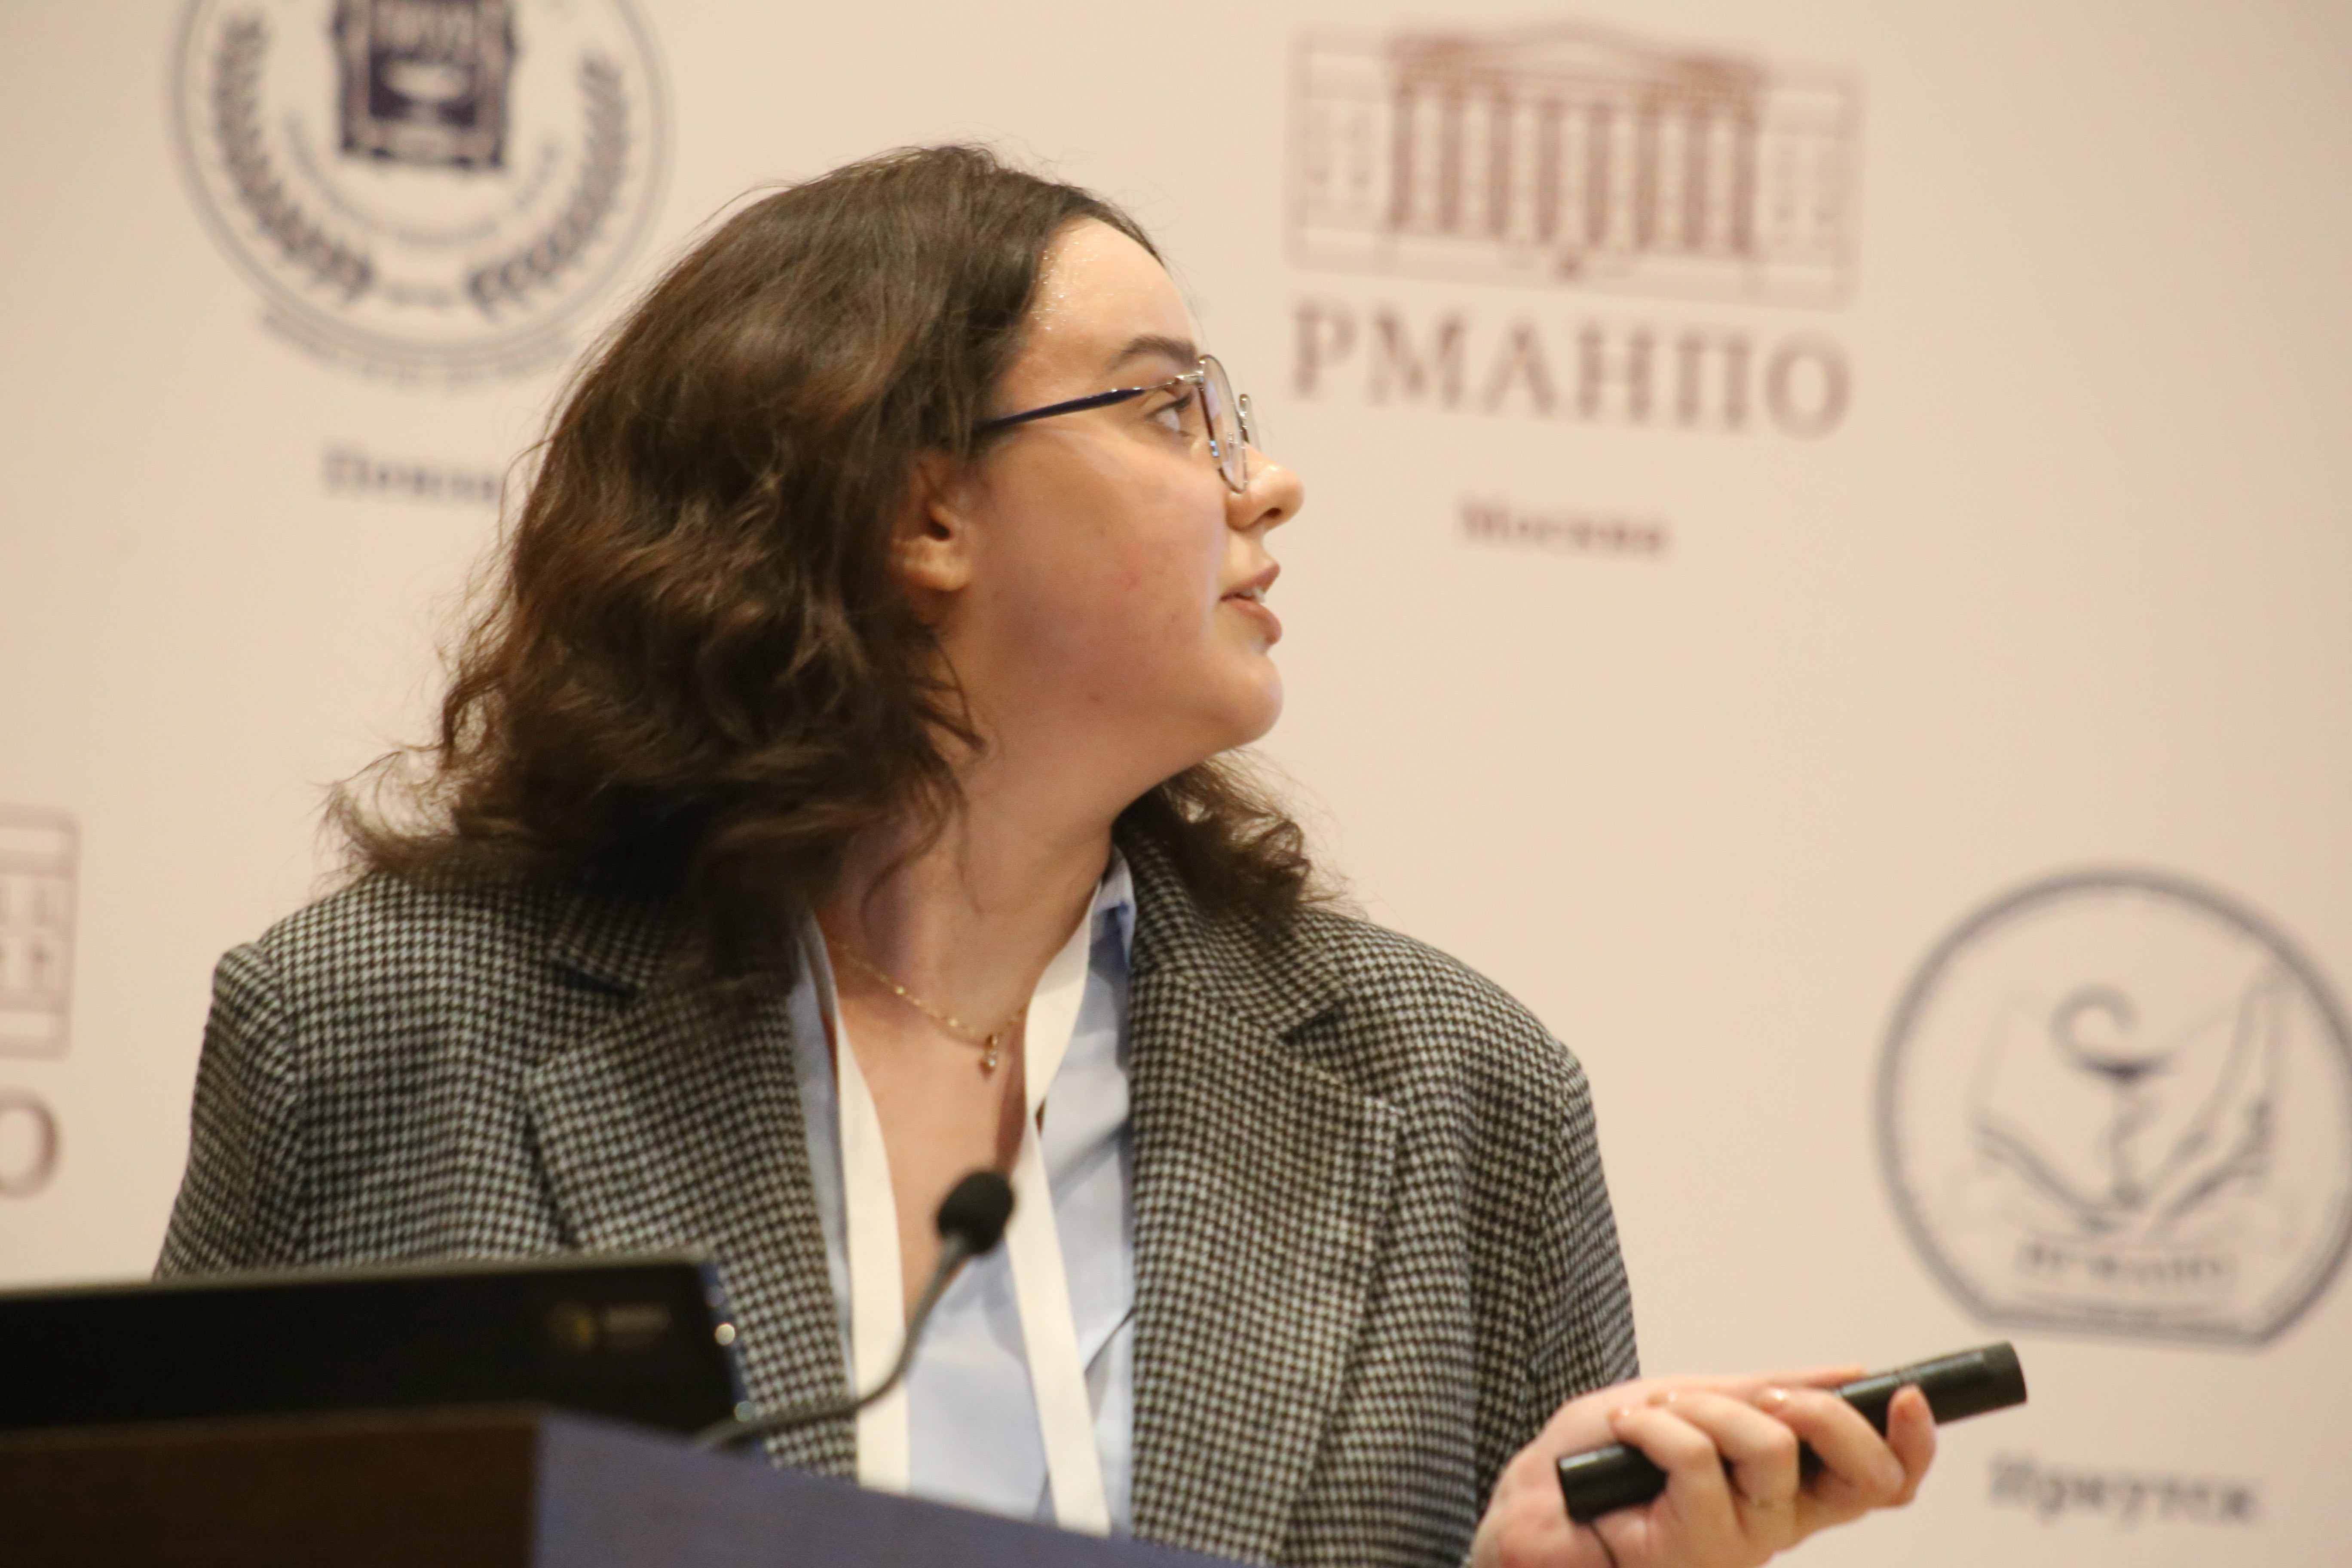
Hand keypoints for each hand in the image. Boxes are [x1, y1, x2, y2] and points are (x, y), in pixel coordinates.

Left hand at [1470, 1367, 1934, 1567]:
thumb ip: (1763, 1393)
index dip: (1914, 1443)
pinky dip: (1657, 1427)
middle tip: (1767, 1396)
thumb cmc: (1607, 1462)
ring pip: (1773, 1450)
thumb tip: (1853, 1371)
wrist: (1534, 1506)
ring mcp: (1738, 1545)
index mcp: (1786, 1493)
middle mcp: (1776, 1527)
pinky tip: (1628, 1436)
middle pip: (1861, 1477)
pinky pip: (1699, 1460)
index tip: (1910, 1392)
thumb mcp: (1691, 1402)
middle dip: (1823, 1412)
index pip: (1883, 1483)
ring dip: (1708, 1408)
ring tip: (1657, 1417)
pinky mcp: (1692, 1552)